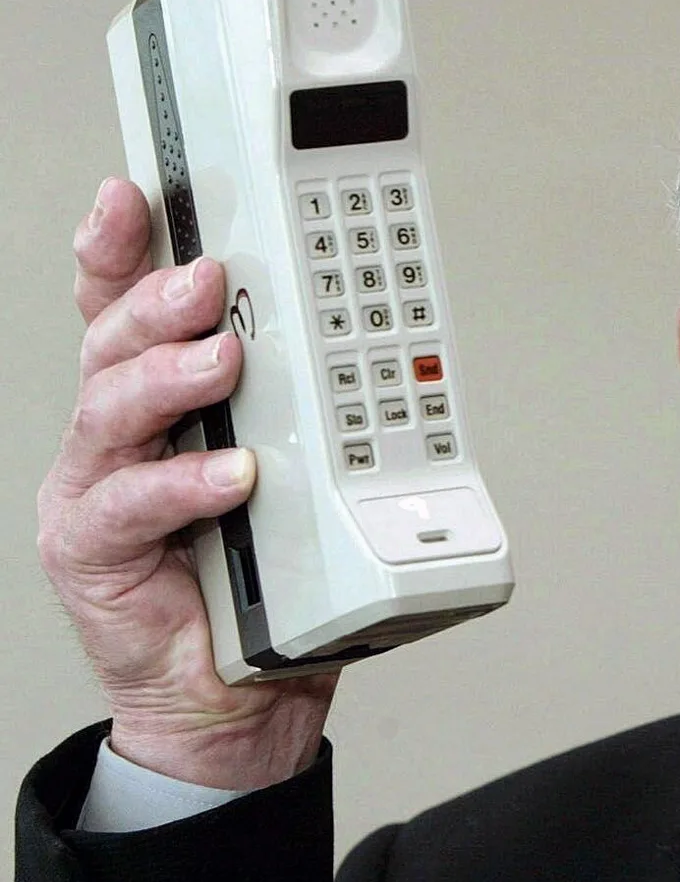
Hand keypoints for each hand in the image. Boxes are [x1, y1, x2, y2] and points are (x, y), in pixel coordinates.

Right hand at [36, 177, 336, 790]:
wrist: (242, 689)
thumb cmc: (266, 569)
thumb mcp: (299, 464)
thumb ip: (309, 403)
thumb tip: (385, 335)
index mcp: (161, 398)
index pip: (126, 306)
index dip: (120, 247)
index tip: (136, 192)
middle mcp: (118, 434)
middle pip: (111, 340)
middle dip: (156, 298)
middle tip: (210, 278)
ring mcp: (98, 489)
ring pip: (109, 411)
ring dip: (168, 376)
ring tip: (221, 359)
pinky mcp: (93, 552)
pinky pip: (129, 507)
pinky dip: (183, 486)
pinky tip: (230, 475)